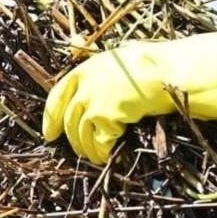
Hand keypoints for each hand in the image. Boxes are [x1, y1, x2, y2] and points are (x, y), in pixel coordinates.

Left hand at [42, 42, 170, 163]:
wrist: (167, 73)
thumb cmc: (150, 65)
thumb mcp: (117, 60)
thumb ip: (98, 71)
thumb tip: (81, 62)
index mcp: (84, 70)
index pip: (56, 97)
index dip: (50, 118)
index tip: (49, 134)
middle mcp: (85, 85)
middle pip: (70, 120)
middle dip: (73, 140)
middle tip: (80, 152)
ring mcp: (94, 100)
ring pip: (82, 134)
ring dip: (88, 150)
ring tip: (95, 157)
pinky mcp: (106, 116)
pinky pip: (100, 141)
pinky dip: (103, 152)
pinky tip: (107, 157)